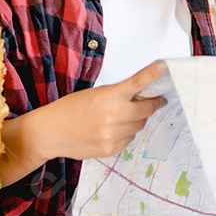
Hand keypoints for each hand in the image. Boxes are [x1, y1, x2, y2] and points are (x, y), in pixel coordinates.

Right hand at [40, 60, 168, 161]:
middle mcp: (113, 115)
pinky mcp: (111, 149)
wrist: (51, 132)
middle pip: (147, 109)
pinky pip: (129, 138)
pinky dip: (126, 133)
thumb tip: (142, 98)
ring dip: (136, 119)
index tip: (165, 66)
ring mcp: (113, 134)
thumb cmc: (72, 108)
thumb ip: (118, 95)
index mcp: (109, 96)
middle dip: (152, 103)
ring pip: (139, 125)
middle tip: (155, 99)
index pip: (137, 83)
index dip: (153, 74)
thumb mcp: (95, 94)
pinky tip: (110, 130)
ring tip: (118, 117)